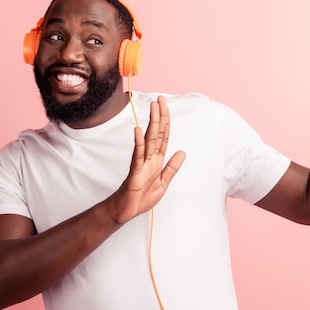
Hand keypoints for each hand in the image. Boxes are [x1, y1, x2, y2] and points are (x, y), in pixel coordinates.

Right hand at [110, 96, 185, 223]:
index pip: (163, 137)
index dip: (166, 122)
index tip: (166, 107)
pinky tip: (138, 131)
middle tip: (160, 99)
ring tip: (153, 108)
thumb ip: (172, 168)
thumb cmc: (141, 197)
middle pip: (156, 134)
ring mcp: (141, 164)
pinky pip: (137, 156)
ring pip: (148, 140)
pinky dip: (138, 144)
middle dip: (159, 116)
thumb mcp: (163, 183)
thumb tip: (182, 152)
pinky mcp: (134, 172)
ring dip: (151, 124)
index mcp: (157, 161)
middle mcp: (149, 159)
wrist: (126, 210)